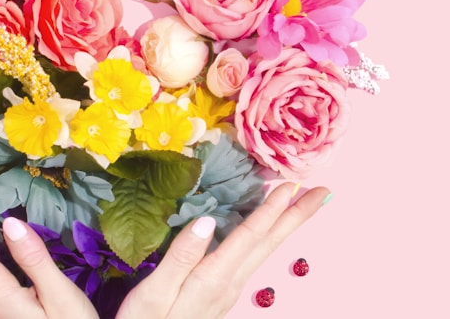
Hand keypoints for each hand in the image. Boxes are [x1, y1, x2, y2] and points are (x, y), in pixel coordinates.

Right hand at [115, 182, 330, 317]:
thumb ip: (181, 256)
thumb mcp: (154, 292)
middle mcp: (229, 282)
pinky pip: (252, 256)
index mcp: (214, 278)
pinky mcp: (221, 291)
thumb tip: (207, 220)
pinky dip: (266, 236)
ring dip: (285, 225)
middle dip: (296, 216)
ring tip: (301, 205)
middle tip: (323, 193)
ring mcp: (228, 289)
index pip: (249, 236)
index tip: (290, 185)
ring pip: (264, 250)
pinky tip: (266, 230)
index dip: (270, 209)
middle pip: (270, 243)